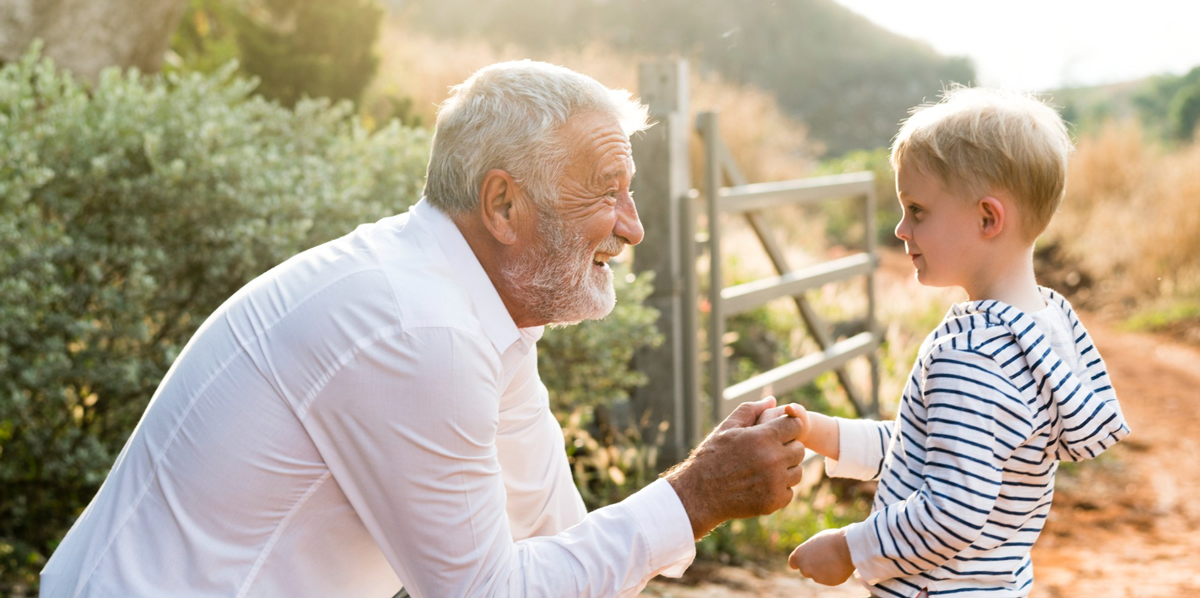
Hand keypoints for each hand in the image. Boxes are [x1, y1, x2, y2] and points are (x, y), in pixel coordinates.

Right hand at [664, 397, 806, 538]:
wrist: (699, 494)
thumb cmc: (711, 456)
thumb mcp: (726, 428)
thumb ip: (750, 411)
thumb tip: (772, 400)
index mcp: (762, 437)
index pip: (795, 425)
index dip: (788, 427)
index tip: (779, 433)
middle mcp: (772, 459)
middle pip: (799, 449)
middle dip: (787, 448)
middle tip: (769, 453)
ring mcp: (775, 482)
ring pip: (797, 472)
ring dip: (785, 470)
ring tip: (765, 469)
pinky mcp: (773, 501)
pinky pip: (789, 492)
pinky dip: (778, 489)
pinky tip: (761, 485)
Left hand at [789, 528, 854, 585]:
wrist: (847, 547)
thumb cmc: (831, 539)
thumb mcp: (816, 542)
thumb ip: (811, 551)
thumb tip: (813, 556)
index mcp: (799, 555)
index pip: (793, 563)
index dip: (799, 562)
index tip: (804, 560)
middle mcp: (805, 568)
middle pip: (806, 571)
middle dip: (813, 567)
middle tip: (824, 558)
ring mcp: (817, 577)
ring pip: (819, 575)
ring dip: (825, 570)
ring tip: (835, 559)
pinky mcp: (829, 582)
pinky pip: (831, 578)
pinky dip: (834, 574)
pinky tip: (840, 565)